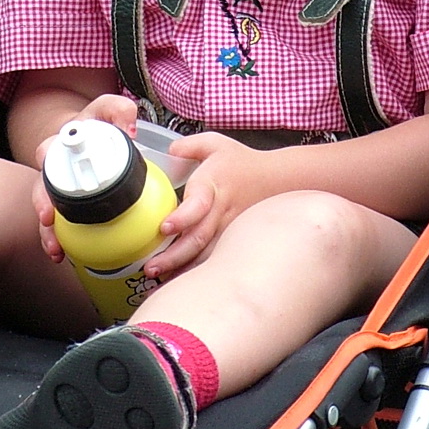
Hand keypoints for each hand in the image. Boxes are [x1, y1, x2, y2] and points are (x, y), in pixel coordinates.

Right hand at [31, 92, 137, 261]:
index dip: (48, 163)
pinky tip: (60, 253)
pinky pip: (54, 222)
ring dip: (48, 231)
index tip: (51, 171)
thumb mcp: (110, 109)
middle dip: (42, 204)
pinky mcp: (61, 202)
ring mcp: (55, 186)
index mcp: (62, 142)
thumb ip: (120, 111)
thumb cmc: (98, 122)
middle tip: (48, 218)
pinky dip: (55, 238)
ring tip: (55, 248)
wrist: (86, 134)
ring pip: (45, 209)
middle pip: (41, 185)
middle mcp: (53, 165)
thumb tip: (129, 129)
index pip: (48, 150)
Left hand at [141, 132, 269, 280]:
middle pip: (198, 238)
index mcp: (213, 185)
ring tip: (159, 281)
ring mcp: (227, 230)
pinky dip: (196, 273)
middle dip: (173, 256)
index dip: (182, 217)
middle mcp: (220, 211)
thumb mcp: (216, 144)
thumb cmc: (243, 164)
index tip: (164, 227)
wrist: (278, 180)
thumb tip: (169, 151)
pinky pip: (213, 261)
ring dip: (182, 269)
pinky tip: (179, 284)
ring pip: (205, 255)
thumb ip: (190, 145)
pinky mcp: (232, 242)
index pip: (198, 203)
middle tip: (150, 267)